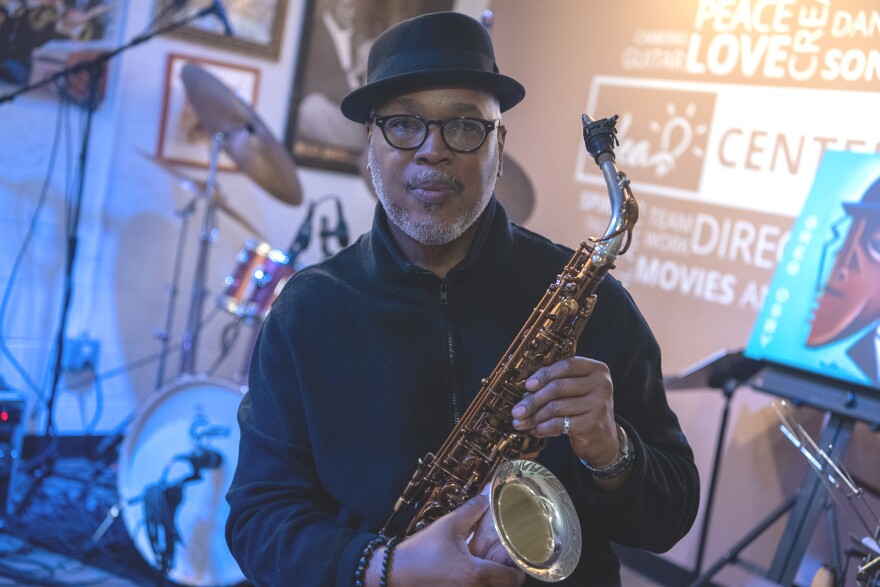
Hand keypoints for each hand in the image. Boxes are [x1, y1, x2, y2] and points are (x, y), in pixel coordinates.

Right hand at [367, 495, 524, 586]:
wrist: (393, 572)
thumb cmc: (421, 550)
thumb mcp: (449, 525)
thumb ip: (472, 510)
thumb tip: (488, 495)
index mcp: (476, 574)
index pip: (513, 579)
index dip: (520, 567)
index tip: (519, 555)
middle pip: (504, 586)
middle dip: (509, 572)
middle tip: (507, 557)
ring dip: (494, 576)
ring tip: (492, 559)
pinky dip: (479, 578)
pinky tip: (474, 564)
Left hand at [511, 357, 619, 469]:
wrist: (604, 438)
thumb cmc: (585, 408)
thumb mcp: (578, 389)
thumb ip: (560, 382)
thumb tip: (526, 388)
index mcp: (597, 369)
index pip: (567, 365)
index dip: (544, 374)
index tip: (527, 385)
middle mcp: (602, 384)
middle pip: (558, 387)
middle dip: (533, 400)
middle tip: (516, 410)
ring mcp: (599, 404)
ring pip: (556, 407)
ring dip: (534, 416)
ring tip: (520, 422)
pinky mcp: (593, 424)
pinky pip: (560, 424)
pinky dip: (544, 428)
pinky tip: (535, 430)